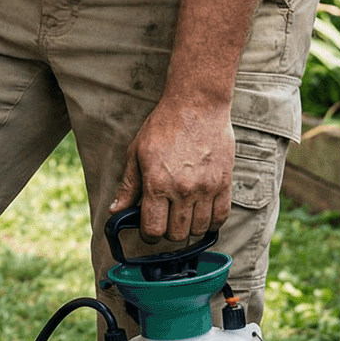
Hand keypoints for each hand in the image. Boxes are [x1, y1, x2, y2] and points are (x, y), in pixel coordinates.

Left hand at [109, 102, 233, 243]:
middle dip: (167, 232)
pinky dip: (211, 222)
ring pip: (199, 230)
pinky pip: (220, 217)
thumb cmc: (163, 127)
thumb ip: (128, 186)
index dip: (148, 234)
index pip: (153, 230)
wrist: (196, 106)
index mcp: (157, 184)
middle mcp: (182, 190)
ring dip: (189, 228)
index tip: (148, 228)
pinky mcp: (224, 183)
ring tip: (183, 215)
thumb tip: (115, 211)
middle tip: (165, 219)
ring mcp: (206, 188)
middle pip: (176, 234)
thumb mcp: (136, 153)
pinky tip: (202, 213)